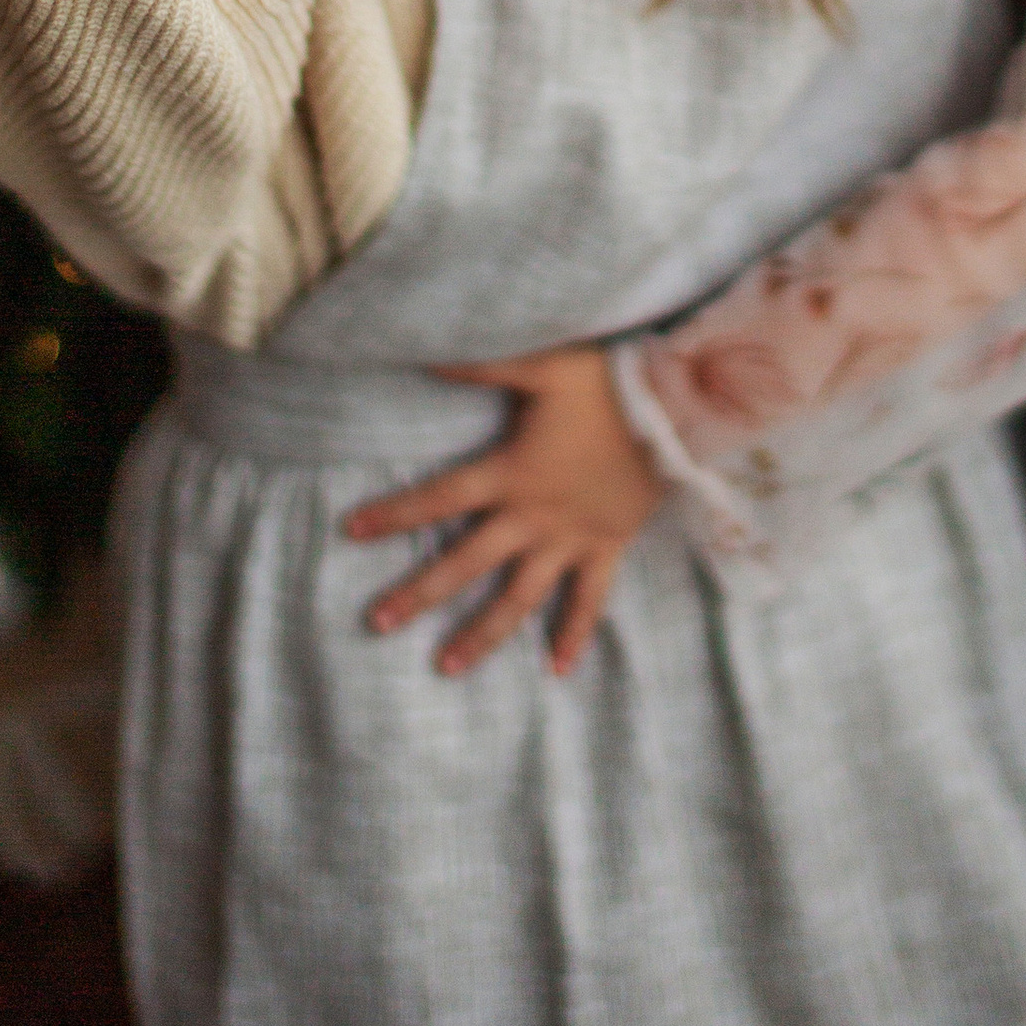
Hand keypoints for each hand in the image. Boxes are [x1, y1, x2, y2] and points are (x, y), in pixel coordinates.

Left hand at [343, 346, 665, 677]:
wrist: (675, 411)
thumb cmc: (606, 384)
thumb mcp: (542, 366)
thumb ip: (482, 363)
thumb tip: (425, 354)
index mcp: (510, 473)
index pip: (439, 498)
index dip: (394, 513)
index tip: (350, 531)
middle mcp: (533, 516)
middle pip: (467, 562)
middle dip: (420, 593)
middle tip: (377, 624)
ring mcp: (570, 539)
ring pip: (519, 597)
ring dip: (483, 633)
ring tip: (448, 667)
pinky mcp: (606, 548)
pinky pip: (588, 601)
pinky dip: (574, 635)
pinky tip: (558, 671)